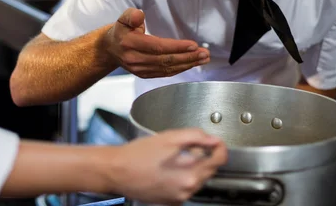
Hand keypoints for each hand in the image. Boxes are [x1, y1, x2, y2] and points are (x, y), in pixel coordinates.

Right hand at [105, 8, 209, 77]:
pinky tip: (191, 64)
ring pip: (167, 68)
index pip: (157, 47)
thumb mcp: (123, 18)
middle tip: (204, 53)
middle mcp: (135, 59)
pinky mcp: (144, 74)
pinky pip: (165, 73)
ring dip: (187, 64)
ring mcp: (140, 69)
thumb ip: (131, 15)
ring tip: (203, 59)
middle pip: (165, 60)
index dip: (176, 47)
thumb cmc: (120, 31)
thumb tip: (139, 15)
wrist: (110, 49)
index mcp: (130, 43)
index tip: (193, 45)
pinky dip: (180, 69)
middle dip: (187, 57)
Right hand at [107, 128, 227, 203]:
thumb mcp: (169, 137)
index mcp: (189, 175)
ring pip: (198, 179)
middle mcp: (186, 190)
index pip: (219, 161)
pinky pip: (186, 186)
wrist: (116, 171)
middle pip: (210, 170)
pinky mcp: (170, 200)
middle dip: (206, 155)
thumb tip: (212, 139)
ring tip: (176, 154)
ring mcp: (178, 197)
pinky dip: (184, 175)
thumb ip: (195, 136)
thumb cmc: (137, 155)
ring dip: (194, 165)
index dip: (220, 147)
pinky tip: (169, 165)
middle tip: (192, 144)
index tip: (217, 141)